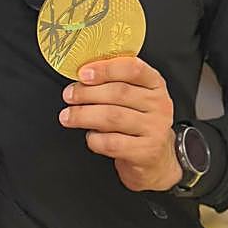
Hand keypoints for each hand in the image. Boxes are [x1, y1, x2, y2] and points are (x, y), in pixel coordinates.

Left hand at [59, 57, 181, 191]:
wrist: (156, 158)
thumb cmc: (138, 122)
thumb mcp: (135, 96)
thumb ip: (114, 82)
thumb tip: (82, 76)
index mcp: (155, 84)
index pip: (133, 68)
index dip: (105, 69)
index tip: (83, 74)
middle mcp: (159, 104)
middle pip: (119, 93)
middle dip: (87, 93)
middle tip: (69, 96)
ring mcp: (154, 128)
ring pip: (112, 117)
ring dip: (84, 115)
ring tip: (68, 116)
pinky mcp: (145, 151)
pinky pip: (112, 143)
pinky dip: (94, 139)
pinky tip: (90, 136)